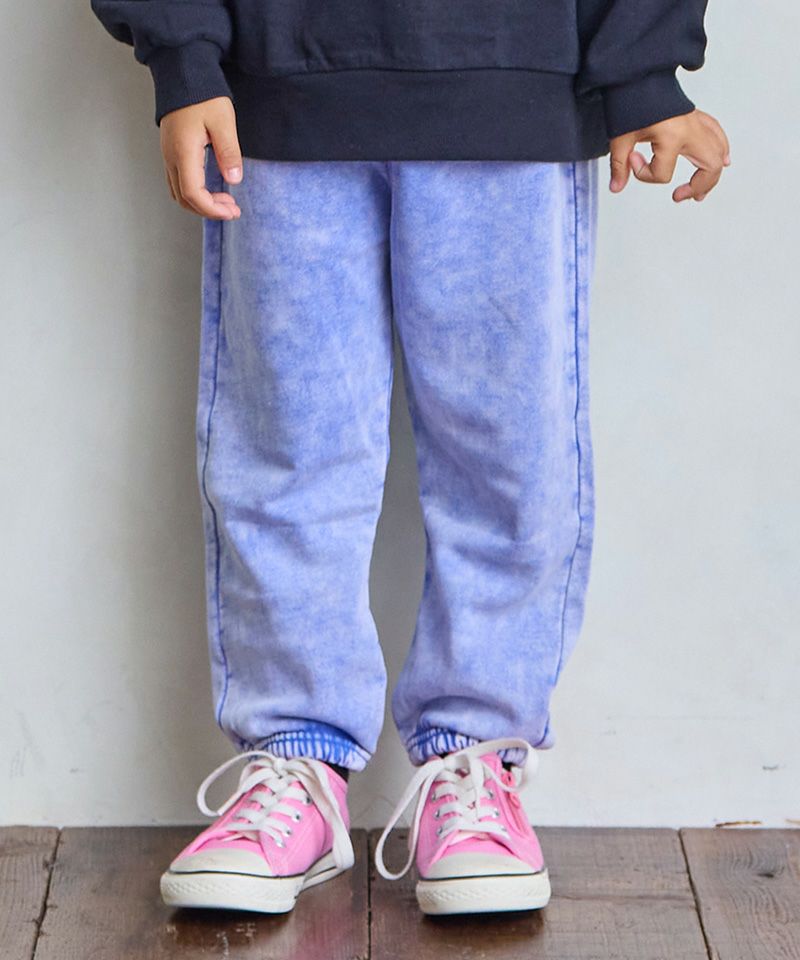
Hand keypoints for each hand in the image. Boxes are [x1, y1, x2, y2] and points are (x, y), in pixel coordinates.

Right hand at [160, 96, 242, 219]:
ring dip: (201, 203)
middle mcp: (171, 157)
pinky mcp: (171, 151)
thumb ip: (228, 152)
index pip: (193, 194)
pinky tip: (212, 189)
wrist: (182, 72)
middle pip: (184, 199)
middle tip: (232, 210)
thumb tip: (234, 179)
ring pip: (179, 193)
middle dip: (209, 210)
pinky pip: (178, 182)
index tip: (232, 210)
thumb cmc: (203, 94)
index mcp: (183, 152)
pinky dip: (194, 193)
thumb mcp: (223, 121)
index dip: (212, 209)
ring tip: (225, 202)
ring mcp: (168, 155)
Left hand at [609, 109, 730, 202]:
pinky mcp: (697, 117)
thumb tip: (616, 188)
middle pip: (710, 167)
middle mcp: (691, 131)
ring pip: (719, 153)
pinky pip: (717, 135)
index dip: (644, 174)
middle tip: (680, 196)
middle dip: (698, 186)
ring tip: (700, 191)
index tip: (632, 160)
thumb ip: (620, 165)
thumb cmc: (630, 102)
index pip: (662, 173)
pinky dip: (721, 149)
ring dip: (712, 174)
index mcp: (672, 136)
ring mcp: (697, 123)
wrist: (638, 75)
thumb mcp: (621, 137)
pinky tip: (723, 160)